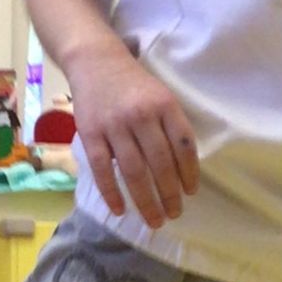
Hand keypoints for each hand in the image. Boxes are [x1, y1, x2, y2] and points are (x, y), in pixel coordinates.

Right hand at [63, 44, 199, 228]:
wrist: (96, 62)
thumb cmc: (134, 85)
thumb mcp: (160, 96)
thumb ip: (170, 126)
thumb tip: (183, 169)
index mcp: (164, 105)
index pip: (183, 144)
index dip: (189, 172)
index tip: (190, 192)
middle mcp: (141, 115)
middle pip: (160, 163)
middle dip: (169, 194)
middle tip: (173, 214)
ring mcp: (114, 125)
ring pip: (134, 171)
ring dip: (145, 200)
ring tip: (154, 219)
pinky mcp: (91, 134)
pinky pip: (103, 170)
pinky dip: (112, 193)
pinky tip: (120, 210)